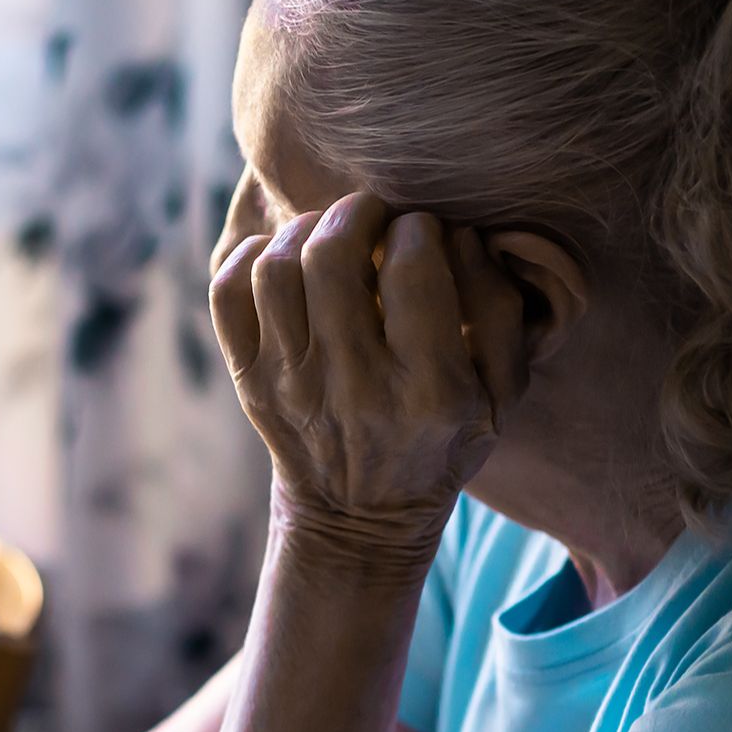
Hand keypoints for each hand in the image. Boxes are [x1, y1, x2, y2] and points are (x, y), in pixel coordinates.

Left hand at [208, 193, 527, 568]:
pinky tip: (289, 260)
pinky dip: (253, 257)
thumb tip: (462, 236)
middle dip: (358, 213)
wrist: (359, 518)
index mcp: (428, 389)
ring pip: (277, 266)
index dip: (421, 229)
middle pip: (333, 255)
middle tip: (375, 215)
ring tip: (333, 233)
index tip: (425, 234)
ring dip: (307, 229)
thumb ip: (499, 311)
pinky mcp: (251, 381)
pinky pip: (230, 293)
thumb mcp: (501, 396)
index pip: (413, 268)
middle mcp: (353, 385)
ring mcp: (291, 384)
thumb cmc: (442, 443)